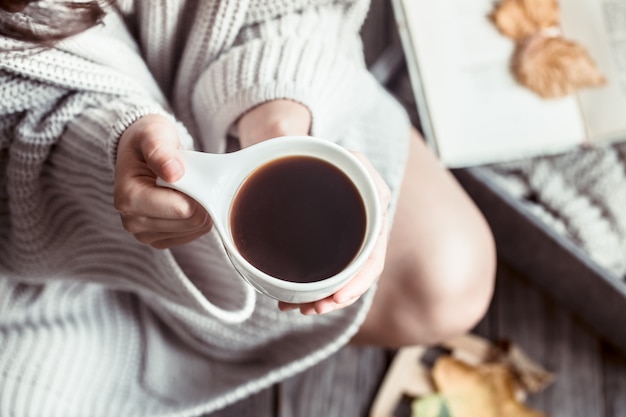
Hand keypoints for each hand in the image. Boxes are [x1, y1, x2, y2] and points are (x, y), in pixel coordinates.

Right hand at [114, 114, 211, 248]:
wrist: (140, 153)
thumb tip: (173, 172)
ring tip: (185, 186)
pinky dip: (197, 215)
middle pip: (192, 220)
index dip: (196, 189)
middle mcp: (133, 222)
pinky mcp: (160, 240)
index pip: (182, 208)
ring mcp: (146, 235)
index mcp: (128, 198)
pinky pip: (195, 233)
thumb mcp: (153, 133)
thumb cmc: (147, 141)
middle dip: (199, 197)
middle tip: (188, 177)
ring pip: (197, 228)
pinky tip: (185, 198)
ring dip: (200, 206)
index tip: (188, 172)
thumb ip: (160, 150)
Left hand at [237, 100, 390, 314]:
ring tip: (304, 309)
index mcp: (365, 180)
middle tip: (316, 308)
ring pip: (354, 270)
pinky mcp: (340, 240)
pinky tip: (299, 302)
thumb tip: (206, 164)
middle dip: (343, 293)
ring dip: (332, 296)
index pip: (377, 234)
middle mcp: (367, 205)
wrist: (287, 149)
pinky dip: (322, 289)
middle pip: (368, 261)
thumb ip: (270, 144)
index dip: (361, 273)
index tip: (336, 294)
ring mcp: (355, 225)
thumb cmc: (288, 145)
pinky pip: (340, 269)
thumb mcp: (283, 140)